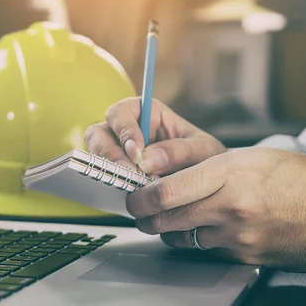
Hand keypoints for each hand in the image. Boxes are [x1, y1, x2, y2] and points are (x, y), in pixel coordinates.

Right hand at [84, 97, 225, 173]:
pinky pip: (101, 177)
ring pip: (94, 154)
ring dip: (106, 170)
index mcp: (148, 113)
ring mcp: (118, 154)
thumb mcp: (203, 151)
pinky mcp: (116, 176)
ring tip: (127, 185)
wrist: (211, 187)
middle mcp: (127, 131)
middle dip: (109, 153)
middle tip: (128, 173)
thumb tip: (147, 160)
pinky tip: (124, 194)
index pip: (122, 112)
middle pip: (99, 132)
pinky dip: (108, 185)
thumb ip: (179, 151)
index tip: (136, 152)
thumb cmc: (207, 160)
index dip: (124, 130)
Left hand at [126, 147, 305, 271]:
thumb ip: (209, 167)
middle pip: (167, 219)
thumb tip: (169, 176)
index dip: (141, 197)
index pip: (168, 191)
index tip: (134, 197)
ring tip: (177, 219)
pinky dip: (203, 242)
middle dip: (146, 217)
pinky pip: (210, 251)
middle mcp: (231, 206)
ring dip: (173, 230)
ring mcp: (240, 236)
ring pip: (184, 238)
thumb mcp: (253, 157)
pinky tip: (212, 230)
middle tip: (142, 212)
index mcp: (231, 172)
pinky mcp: (248, 257)